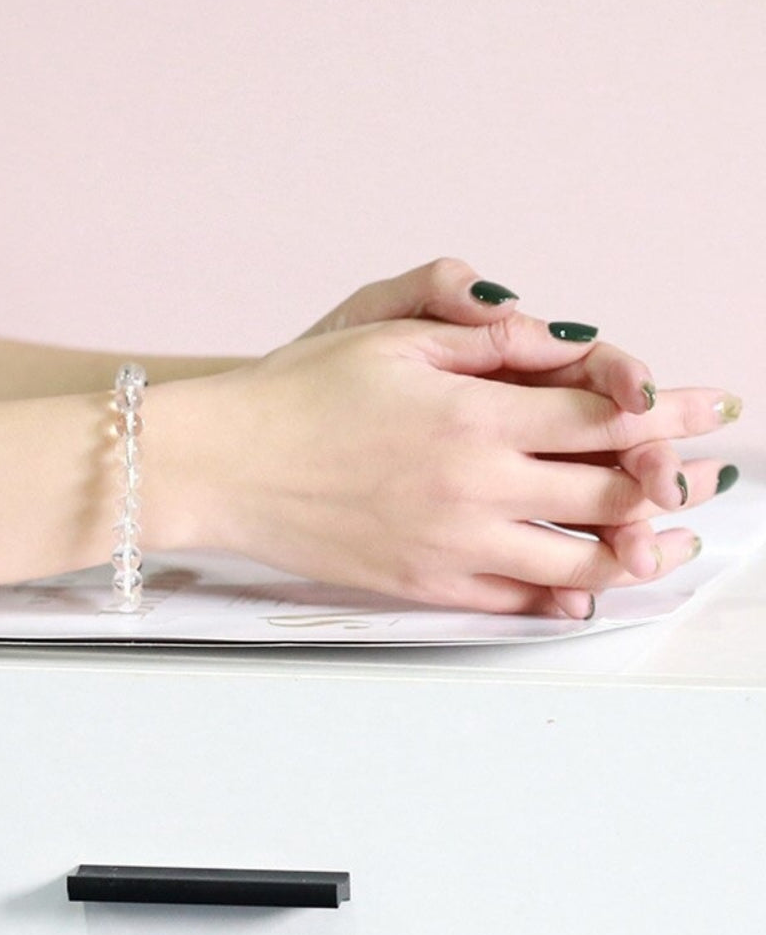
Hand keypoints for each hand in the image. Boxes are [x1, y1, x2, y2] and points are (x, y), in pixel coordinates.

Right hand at [145, 319, 736, 617]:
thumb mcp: (385, 335)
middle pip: (611, 488)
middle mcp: (475, 484)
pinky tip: (584, 587)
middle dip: (672, 478)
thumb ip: (480, 339)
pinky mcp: (425, 583)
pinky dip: (563, 594)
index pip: (602, 411)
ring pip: (581, 561)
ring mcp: (453, 543)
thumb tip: (551, 340)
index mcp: (472, 412)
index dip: (668, 407)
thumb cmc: (296, 394)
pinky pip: (516, 599)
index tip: (710, 407)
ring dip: (636, 549)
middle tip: (705, 477)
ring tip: (665, 541)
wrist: (224, 465)